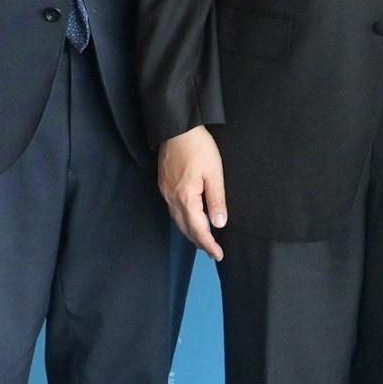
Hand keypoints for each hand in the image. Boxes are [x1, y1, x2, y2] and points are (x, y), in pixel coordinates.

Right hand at [159, 127, 228, 260]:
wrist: (176, 128)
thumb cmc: (199, 147)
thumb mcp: (214, 173)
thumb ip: (216, 200)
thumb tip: (218, 224)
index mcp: (186, 198)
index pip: (198, 229)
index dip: (208, 245)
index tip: (218, 255)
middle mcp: (172, 198)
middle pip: (185, 228)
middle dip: (199, 242)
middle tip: (213, 252)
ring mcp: (165, 192)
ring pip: (177, 220)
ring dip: (190, 232)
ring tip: (204, 240)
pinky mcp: (163, 184)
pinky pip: (173, 210)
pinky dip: (183, 220)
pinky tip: (190, 219)